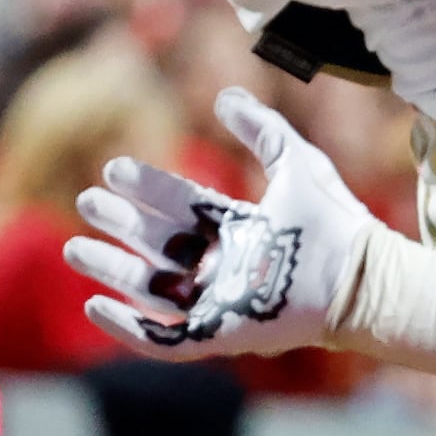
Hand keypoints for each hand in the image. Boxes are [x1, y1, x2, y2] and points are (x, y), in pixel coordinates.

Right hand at [68, 87, 375, 359]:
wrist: (360, 277)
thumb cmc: (334, 223)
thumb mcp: (295, 162)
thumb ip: (262, 128)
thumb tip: (224, 96)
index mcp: (239, 230)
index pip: (182, 207)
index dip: (148, 188)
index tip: (114, 168)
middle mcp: (224, 267)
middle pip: (159, 245)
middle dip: (120, 225)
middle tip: (86, 203)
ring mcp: (219, 303)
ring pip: (152, 289)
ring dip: (112, 270)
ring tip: (75, 250)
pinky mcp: (218, 335)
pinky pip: (163, 339)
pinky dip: (128, 327)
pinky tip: (95, 306)